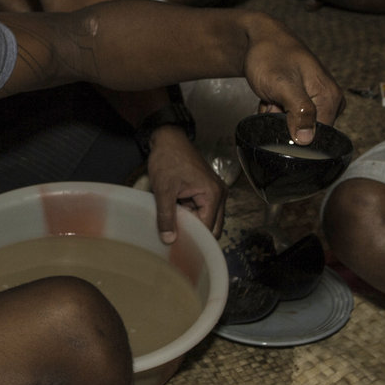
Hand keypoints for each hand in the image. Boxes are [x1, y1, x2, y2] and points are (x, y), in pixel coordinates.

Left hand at [145, 128, 226, 243]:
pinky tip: (177, 214)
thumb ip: (167, 216)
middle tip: (175, 238)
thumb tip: (169, 240)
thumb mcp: (164, 190)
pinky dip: (192, 215)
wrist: (168, 139)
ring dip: (193, 224)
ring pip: (208, 220)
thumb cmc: (168, 159)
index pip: (208, 228)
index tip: (177, 246)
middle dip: (196, 234)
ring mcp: (215, 193)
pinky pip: (203, 211)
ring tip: (174, 224)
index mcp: (213, 194)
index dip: (193, 238)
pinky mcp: (208, 191)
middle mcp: (220, 195)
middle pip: (213, 227)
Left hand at [241, 17, 343, 145]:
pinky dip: (276, 112)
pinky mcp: (306, 99)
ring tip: (270, 99)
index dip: (294, 134)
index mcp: (331, 97)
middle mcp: (330, 100)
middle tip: (273, 104)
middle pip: (307, 132)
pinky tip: (270, 99)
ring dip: (277, 118)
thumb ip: (299, 112)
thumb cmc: (270, 56)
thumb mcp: (283, 85)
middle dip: (284, 124)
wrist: (257, 38)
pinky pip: (291, 117)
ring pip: (295, 126)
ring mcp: (318, 99)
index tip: (279, 115)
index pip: (319, 137)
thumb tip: (307, 140)